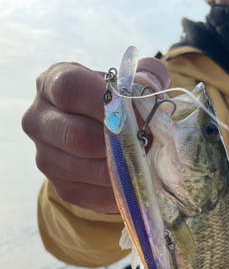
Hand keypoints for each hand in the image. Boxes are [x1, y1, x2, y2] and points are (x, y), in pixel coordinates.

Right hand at [22, 58, 170, 213]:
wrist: (105, 139)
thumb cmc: (118, 105)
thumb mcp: (132, 83)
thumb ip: (148, 75)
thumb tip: (149, 87)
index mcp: (53, 83)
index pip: (69, 89)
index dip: (103, 102)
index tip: (132, 113)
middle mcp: (39, 120)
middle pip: (74, 136)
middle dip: (114, 142)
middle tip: (141, 143)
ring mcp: (45, 156)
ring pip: (82, 168)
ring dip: (117, 168)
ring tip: (139, 160)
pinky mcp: (60, 187)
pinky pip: (89, 193)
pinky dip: (116, 189)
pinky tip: (131, 179)